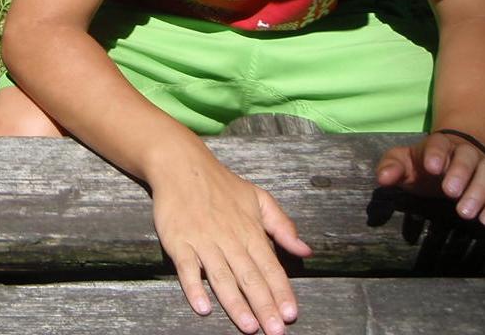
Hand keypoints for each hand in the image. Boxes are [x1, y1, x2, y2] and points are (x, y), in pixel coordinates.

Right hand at [150, 148, 311, 334]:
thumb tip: (305, 250)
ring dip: (236, 304)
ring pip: (222, 277)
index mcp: (250, 231)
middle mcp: (229, 239)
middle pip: (249, 277)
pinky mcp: (179, 242)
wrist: (181, 165)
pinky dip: (194, 287)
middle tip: (275, 331)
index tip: (291, 314)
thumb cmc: (222, 184)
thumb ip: (282, 225)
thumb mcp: (258, 198)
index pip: (270, 267)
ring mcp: (203, 241)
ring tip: (249, 327)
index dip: (281, 292)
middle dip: (264, 306)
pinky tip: (203, 306)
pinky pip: (187, 268)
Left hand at [375, 132, 484, 225]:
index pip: (439, 143)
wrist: (450, 161)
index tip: (432, 167)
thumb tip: (382, 179)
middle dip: (461, 173)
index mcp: (439, 145)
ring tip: (467, 214)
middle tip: (450, 193)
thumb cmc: (422, 164)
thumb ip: (391, 168)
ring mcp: (484, 167)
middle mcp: (465, 152)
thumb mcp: (402, 163)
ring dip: (482, 191)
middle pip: (469, 156)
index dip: (437, 153)